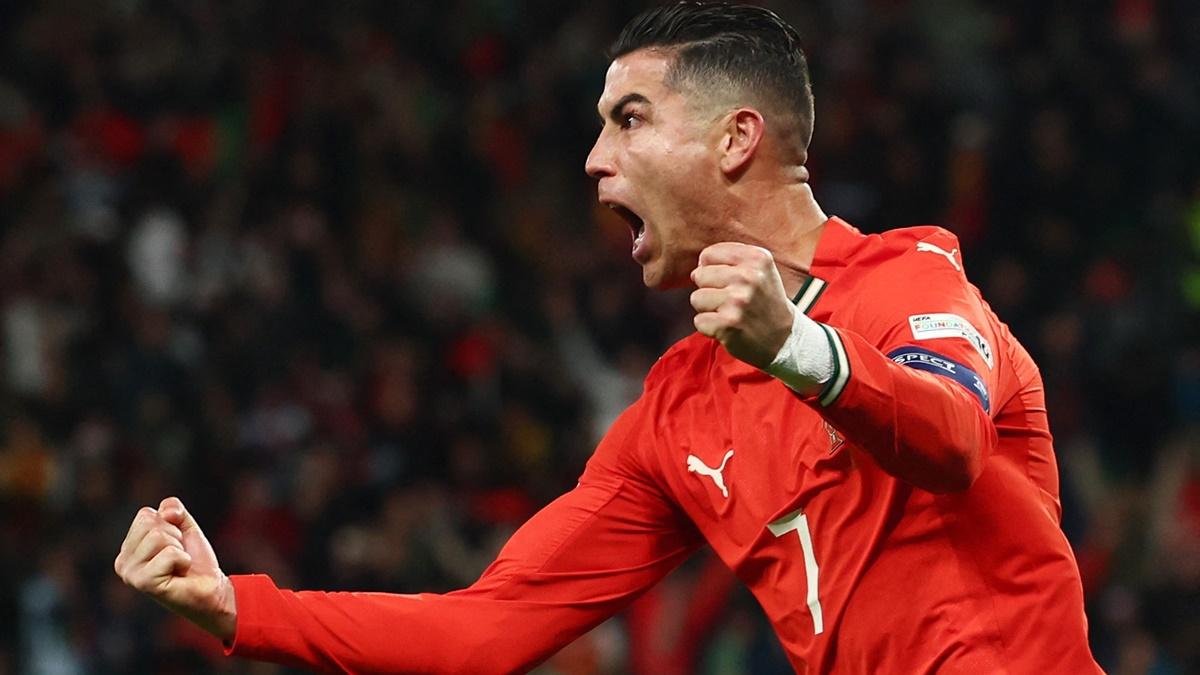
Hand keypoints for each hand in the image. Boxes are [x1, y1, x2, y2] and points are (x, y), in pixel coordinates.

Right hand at [114, 497, 236, 640]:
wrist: (212, 588)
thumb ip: (172, 509)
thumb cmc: (194, 560)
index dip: (170, 525)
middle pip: (151, 523)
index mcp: (128, 548)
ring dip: (179, 549)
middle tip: (178, 557)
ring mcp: (131, 574)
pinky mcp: (144, 583)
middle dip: (174, 536)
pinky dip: (183, 560)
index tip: (175, 545)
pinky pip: (169, 553)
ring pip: (158, 536)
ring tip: (178, 566)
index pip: (145, 514)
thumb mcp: (184, 527)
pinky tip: (180, 574)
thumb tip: (166, 513)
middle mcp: (123, 562)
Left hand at [690, 242, 794, 369]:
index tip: (728, 282)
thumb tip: (698, 265)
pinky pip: (699, 321)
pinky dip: (709, 327)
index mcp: (757, 258)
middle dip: (709, 289)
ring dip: (708, 309)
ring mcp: (738, 301)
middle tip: (731, 301)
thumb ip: (731, 257)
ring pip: (696, 298)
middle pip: (699, 275)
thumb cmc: (764, 301)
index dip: (711, 269)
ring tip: (729, 313)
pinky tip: (728, 328)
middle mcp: (749, 277)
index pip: (709, 255)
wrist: (783, 338)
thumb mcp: (759, 269)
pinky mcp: (728, 324)